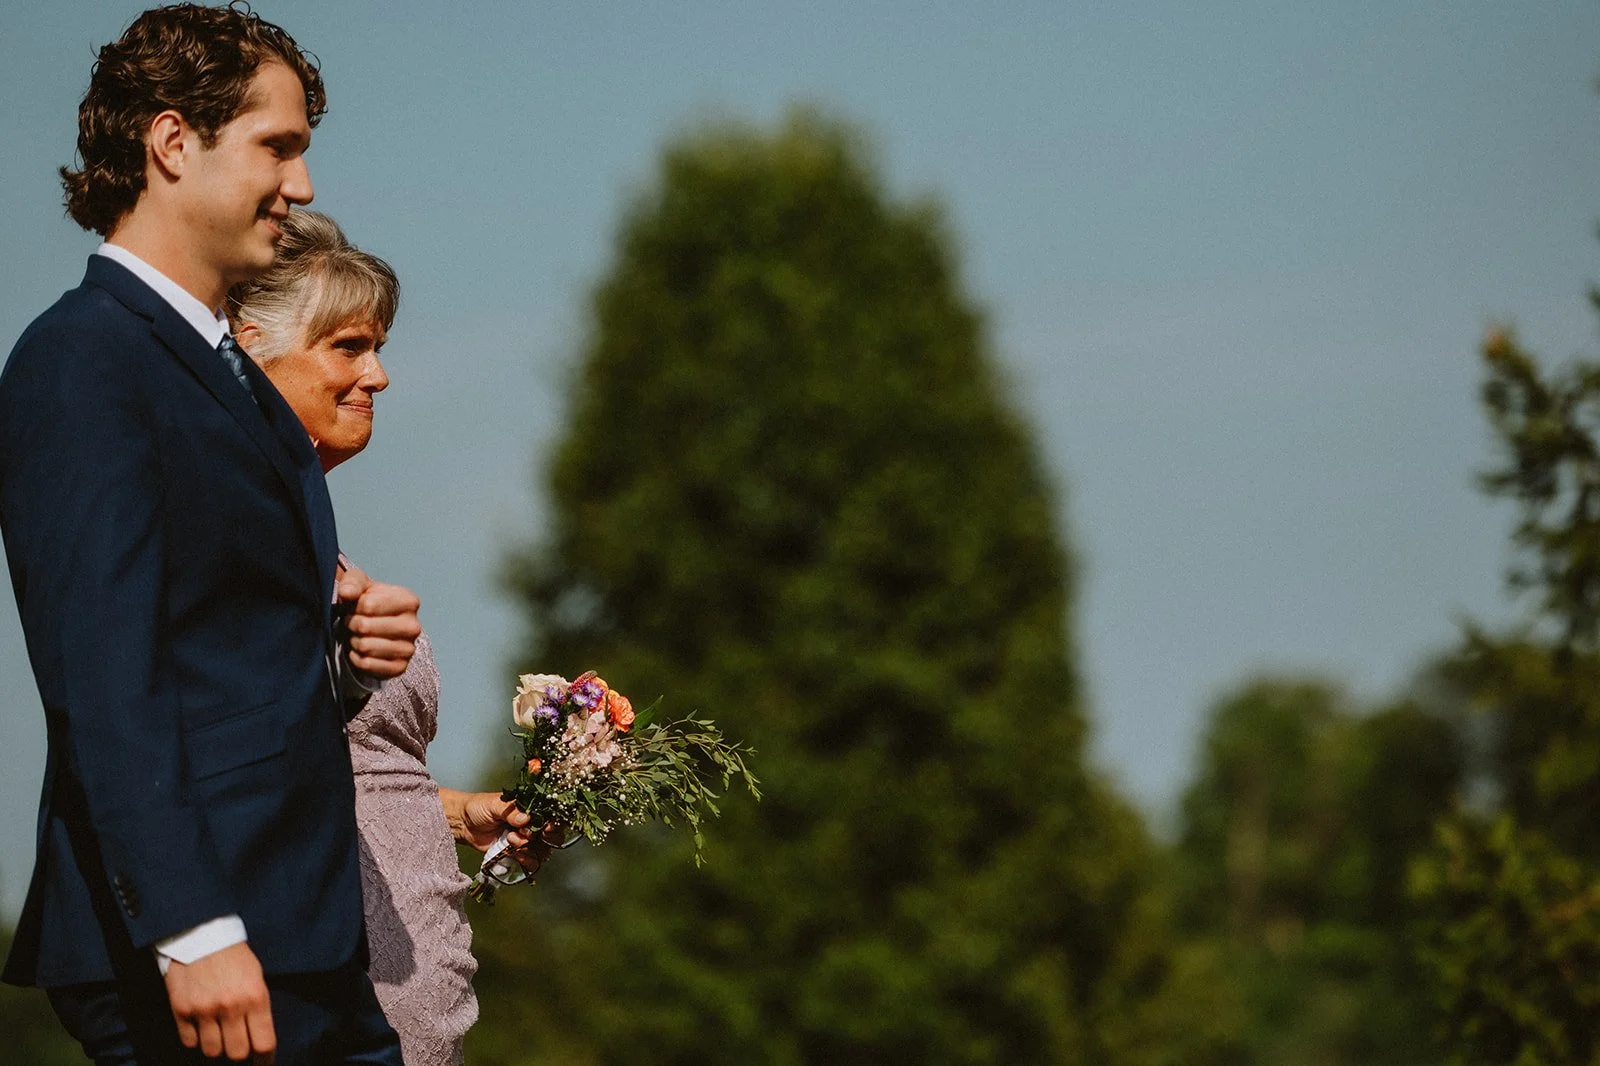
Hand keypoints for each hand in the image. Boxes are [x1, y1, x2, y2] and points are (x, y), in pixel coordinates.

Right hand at [163, 941, 275, 1061]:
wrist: (200, 933)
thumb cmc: (234, 955)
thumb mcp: (256, 976)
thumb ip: (258, 1006)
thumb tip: (258, 1039)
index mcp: (256, 997)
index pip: (263, 1043)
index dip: (264, 1059)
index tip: (262, 1062)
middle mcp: (231, 1006)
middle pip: (237, 1053)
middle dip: (239, 1052)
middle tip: (237, 1043)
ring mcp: (204, 1009)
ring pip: (212, 1051)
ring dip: (216, 1045)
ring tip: (217, 1031)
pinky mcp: (181, 1010)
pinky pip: (189, 1042)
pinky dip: (195, 1039)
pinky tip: (200, 1025)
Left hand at [335, 565, 420, 679]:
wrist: (375, 630)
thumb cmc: (367, 602)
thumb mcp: (359, 584)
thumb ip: (352, 583)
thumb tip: (346, 593)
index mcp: (409, 601)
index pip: (368, 605)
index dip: (353, 607)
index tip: (356, 607)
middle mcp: (414, 626)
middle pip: (365, 627)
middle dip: (351, 625)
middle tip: (353, 623)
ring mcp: (409, 649)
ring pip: (365, 647)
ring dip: (353, 641)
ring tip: (358, 636)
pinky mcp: (400, 668)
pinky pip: (367, 665)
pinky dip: (357, 659)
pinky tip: (361, 651)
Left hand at [439, 789, 553, 872]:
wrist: (463, 823)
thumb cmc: (480, 807)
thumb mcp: (495, 804)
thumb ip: (511, 811)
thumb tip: (526, 818)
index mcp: (531, 809)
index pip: (551, 816)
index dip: (554, 823)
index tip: (547, 827)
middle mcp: (532, 825)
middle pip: (552, 836)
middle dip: (543, 838)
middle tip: (527, 835)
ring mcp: (526, 840)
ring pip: (542, 851)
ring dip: (529, 848)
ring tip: (510, 840)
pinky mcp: (517, 853)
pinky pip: (530, 862)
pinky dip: (526, 861)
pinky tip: (514, 854)